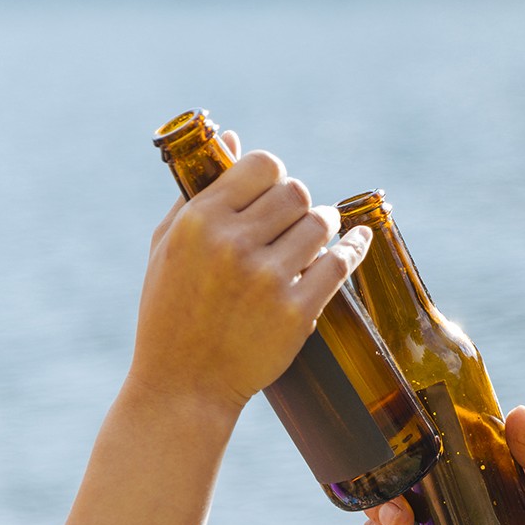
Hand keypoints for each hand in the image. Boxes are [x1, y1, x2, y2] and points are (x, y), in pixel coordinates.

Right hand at [131, 131, 372, 412]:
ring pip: (321, 224)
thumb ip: (198, 190)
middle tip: (295, 223)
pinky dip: (353, 250)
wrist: (182, 387)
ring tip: (314, 240)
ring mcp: (266, 280)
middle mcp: (233, 244)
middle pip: (296, 192)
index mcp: (199, 221)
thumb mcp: (167, 246)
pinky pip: (338, 265)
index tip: (273, 194)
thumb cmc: (169, 314)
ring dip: (323, 228)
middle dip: (299, 204)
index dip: (274, 176)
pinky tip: (357, 243)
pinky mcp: (295, 313)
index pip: (262, 165)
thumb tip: (234, 138)